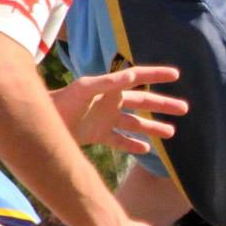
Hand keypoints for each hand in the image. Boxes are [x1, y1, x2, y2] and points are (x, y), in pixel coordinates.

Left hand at [50, 66, 187, 154]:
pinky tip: (146, 150)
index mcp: (110, 87)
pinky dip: (133, 145)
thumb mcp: (85, 88)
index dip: (156, 75)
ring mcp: (106, 120)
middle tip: (185, 108)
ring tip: (171, 133)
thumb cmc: (61, 101)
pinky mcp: (98, 135)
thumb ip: (109, 82)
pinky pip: (121, 141)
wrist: (41, 122)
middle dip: (163, 105)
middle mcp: (111, 102)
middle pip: (143, 103)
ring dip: (153, 128)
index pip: (138, 78)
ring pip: (136, 124)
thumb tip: (133, 74)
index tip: (176, 75)